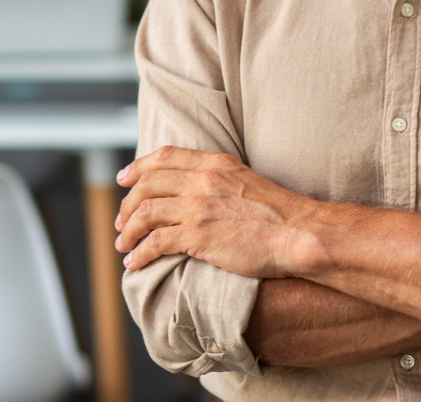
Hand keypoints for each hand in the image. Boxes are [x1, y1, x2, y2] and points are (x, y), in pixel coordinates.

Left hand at [114, 146, 318, 276]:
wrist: (299, 233)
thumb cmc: (279, 214)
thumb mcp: (245, 180)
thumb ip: (219, 179)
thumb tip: (197, 189)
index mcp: (215, 163)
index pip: (165, 156)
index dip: (138, 167)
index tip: (124, 179)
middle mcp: (202, 180)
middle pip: (148, 185)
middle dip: (128, 204)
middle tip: (121, 221)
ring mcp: (198, 207)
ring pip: (146, 213)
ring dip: (128, 230)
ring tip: (123, 244)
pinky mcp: (198, 235)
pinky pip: (156, 242)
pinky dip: (140, 253)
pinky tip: (135, 262)